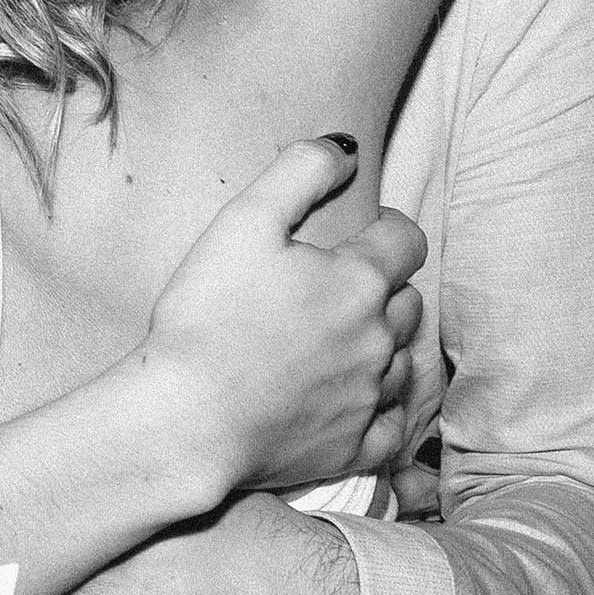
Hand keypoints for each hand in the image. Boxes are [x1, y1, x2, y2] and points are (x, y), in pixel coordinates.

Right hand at [125, 138, 424, 493]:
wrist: (187, 419)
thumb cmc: (208, 316)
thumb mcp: (243, 221)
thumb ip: (300, 171)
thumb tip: (347, 148)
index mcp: (358, 281)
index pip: (406, 239)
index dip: (388, 228)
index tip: (364, 230)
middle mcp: (377, 338)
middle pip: (406, 301)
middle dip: (382, 287)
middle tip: (337, 286)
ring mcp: (368, 396)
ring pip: (400, 360)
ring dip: (380, 344)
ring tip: (336, 340)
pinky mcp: (352, 447)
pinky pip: (389, 425)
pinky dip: (379, 408)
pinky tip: (356, 400)